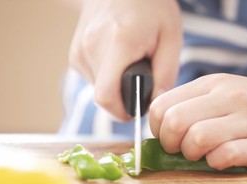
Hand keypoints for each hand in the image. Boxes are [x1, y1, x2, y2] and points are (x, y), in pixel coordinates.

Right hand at [69, 0, 181, 120]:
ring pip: (99, 89)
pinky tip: (119, 59)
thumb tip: (154, 106)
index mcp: (119, 43)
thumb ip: (165, 75)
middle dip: (126, 96)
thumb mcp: (171, 37)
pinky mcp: (75, 53)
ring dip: (118, 85)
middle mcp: (92, 47)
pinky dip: (108, 77)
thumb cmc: (152, 7)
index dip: (123, 111)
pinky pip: (93, 79)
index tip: (140, 108)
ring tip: (131, 62)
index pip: (107, 97)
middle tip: (143, 77)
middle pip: (105, 96)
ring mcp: (79, 50)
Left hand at [149, 74, 246, 170]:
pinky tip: (226, 160)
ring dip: (193, 155)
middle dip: (170, 143)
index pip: (162, 104)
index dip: (157, 127)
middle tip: (183, 150)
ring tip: (206, 155)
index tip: (169, 137)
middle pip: (175, 122)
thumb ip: (197, 104)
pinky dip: (217, 164)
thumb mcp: (229, 91)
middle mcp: (231, 98)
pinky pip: (224, 157)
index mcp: (215, 83)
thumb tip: (162, 129)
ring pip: (197, 139)